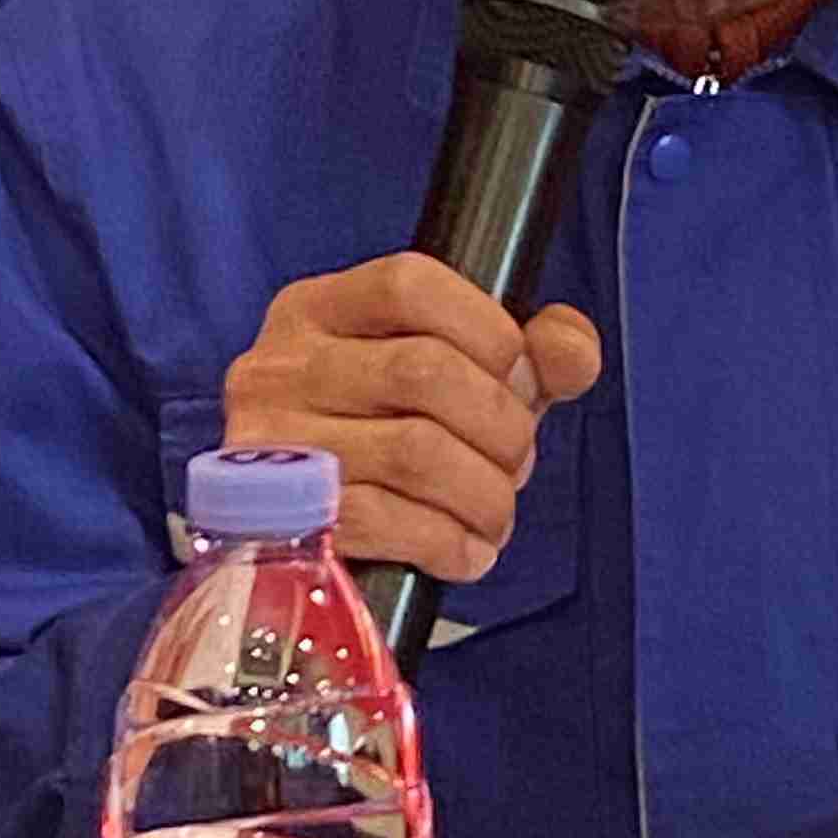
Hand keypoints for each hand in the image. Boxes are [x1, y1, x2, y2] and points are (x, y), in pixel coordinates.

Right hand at [222, 253, 600, 580]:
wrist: (306, 542)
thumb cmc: (393, 443)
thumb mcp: (463, 381)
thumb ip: (532, 353)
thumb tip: (568, 350)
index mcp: (320, 309)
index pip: (409, 285)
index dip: (489, 332)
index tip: (520, 381)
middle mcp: (280, 365)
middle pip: (424, 371)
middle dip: (502, 426)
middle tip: (517, 461)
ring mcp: (269, 442)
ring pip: (413, 451)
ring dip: (485, 492)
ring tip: (496, 511)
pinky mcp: (273, 519)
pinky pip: (381, 520)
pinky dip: (447, 541)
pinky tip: (467, 552)